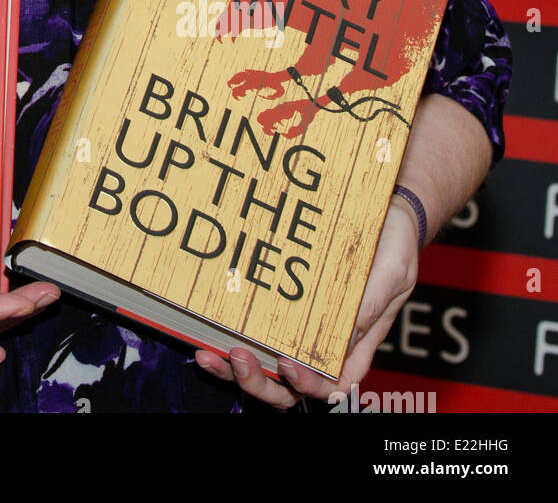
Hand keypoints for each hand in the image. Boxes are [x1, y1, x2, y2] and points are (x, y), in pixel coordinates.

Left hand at [195, 200, 419, 408]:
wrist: (386, 212)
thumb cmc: (394, 244)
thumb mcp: (393, 271)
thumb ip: (372, 303)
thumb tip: (347, 335)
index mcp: (356, 342)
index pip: (333, 384)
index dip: (309, 386)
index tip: (289, 365)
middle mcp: (324, 342)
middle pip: (291, 386)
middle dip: (262, 384)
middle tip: (238, 358)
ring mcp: (298, 327)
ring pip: (265, 367)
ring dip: (235, 370)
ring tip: (209, 355)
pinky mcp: (278, 306)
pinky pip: (252, 333)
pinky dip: (226, 339)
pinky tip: (204, 332)